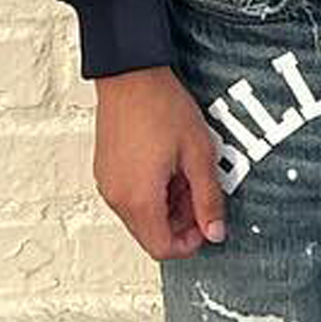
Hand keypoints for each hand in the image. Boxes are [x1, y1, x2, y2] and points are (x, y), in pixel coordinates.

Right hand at [93, 65, 226, 259]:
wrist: (130, 74)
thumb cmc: (160, 105)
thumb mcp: (198, 152)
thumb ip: (208, 197)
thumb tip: (215, 230)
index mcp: (139, 199)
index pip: (163, 247)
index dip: (190, 242)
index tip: (206, 223)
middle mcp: (117, 197)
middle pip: (151, 233)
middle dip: (180, 220)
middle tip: (199, 191)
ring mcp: (108, 183)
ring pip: (140, 215)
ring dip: (167, 204)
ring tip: (185, 170)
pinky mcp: (105, 170)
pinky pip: (129, 195)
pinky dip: (150, 190)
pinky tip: (166, 162)